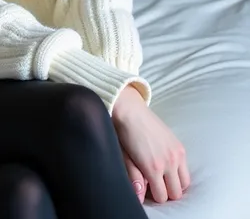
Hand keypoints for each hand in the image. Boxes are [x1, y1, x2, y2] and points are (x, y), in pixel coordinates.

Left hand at [112, 85, 190, 203]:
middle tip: (155, 185)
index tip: (147, 190)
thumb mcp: (126, 159)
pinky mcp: (180, 146)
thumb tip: (139, 198)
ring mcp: (177, 153)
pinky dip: (179, 172)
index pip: (162, 197)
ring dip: (175, 184)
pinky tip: (167, 166)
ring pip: (184, 183)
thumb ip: (135, 179)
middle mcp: (169, 161)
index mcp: (153, 167)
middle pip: (176, 193)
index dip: (154, 196)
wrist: (130, 111)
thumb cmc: (124, 135)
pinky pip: (186, 169)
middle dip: (166, 192)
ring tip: (162, 178)